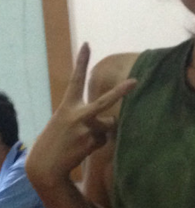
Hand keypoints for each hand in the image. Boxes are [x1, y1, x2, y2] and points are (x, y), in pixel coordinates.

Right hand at [25, 44, 135, 189]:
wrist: (46, 163)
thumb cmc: (58, 139)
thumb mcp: (66, 121)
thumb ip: (86, 116)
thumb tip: (112, 123)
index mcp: (67, 105)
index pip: (75, 79)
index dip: (81, 61)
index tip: (87, 44)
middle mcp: (77, 114)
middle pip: (105, 101)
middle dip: (122, 91)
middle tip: (136, 81)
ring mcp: (86, 128)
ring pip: (107, 126)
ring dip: (100, 132)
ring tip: (81, 139)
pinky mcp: (91, 141)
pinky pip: (103, 139)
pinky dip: (96, 143)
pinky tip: (82, 148)